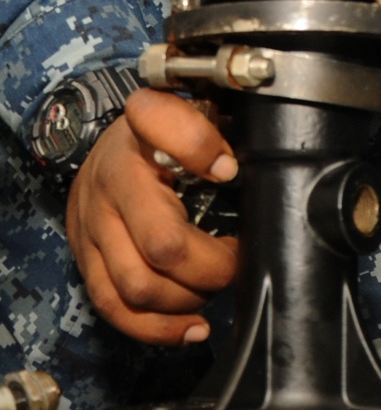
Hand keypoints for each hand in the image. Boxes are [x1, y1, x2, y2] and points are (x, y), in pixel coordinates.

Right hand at [66, 87, 238, 345]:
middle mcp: (112, 179)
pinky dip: (158, 328)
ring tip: (213, 286)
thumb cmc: (161, 138)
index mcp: (142, 132)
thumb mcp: (192, 112)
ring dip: (188, 298)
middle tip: (236, 258)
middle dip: (212, 265)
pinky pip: (114, 308)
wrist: (104, 152)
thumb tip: (230, 169)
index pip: (162, 124)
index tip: (229, 170)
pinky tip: (192, 326)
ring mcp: (93, 225)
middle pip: (163, 243)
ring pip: (138, 286)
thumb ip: (214, 128)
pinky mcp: (84, 260)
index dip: (199, 146)